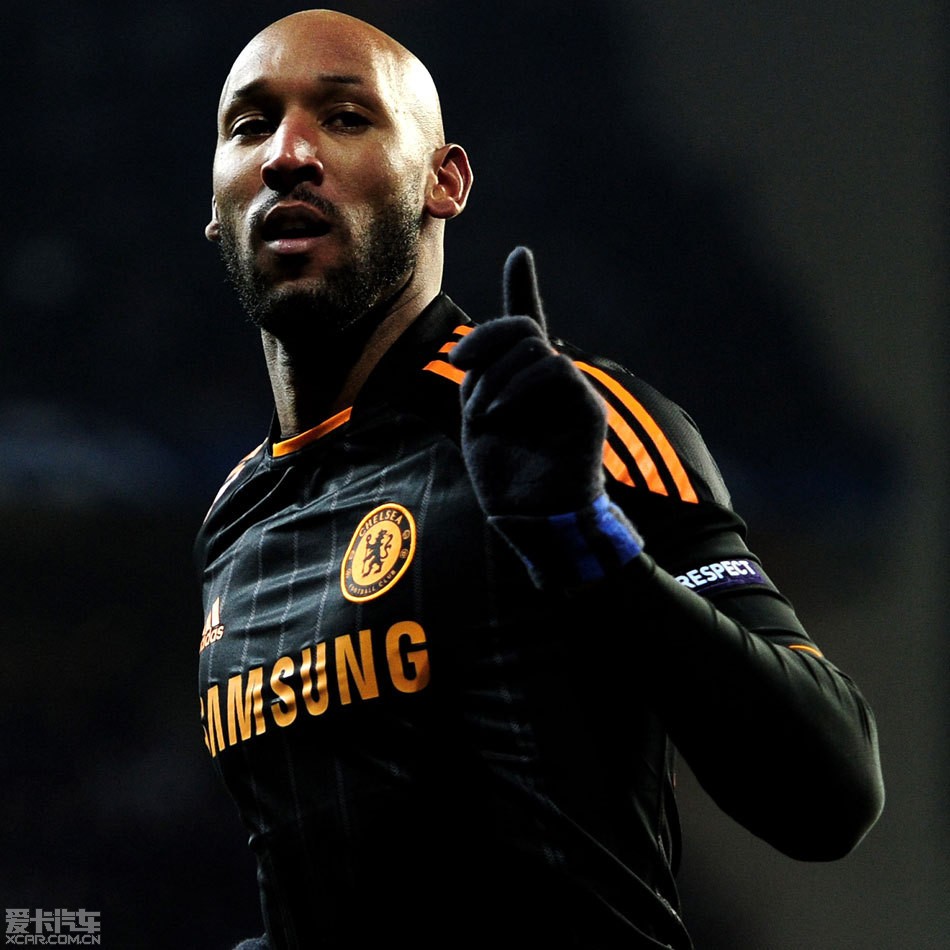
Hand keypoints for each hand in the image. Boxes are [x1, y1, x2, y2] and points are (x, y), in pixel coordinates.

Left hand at [449, 247, 641, 588]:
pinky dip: (519, 385)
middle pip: (521, 327)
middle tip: (461, 365)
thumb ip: (482, 376)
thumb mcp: (477, 417)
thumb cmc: (504, 474)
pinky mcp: (587, 405)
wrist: (532, 516)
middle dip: (486, 338)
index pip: (526, 324)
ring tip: (483, 414)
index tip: (521, 254)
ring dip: (496, 375)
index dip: (523, 287)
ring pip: (534, 346)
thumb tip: (485, 348)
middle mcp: (550, 378)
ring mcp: (571, 390)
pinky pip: (554, 369)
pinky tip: (499, 412)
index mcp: (522, 379)